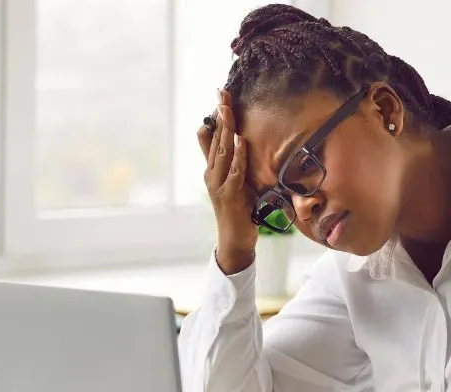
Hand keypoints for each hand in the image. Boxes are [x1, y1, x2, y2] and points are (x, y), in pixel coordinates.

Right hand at [197, 89, 256, 273]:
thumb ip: (232, 164)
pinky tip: (241, 142)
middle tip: (223, 92)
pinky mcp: (229, 195)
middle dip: (220, 115)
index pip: (209, 137)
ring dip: (226, 130)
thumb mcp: (232, 182)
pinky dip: (237, 156)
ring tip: (228, 109)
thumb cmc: (236, 210)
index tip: (220, 95)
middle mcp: (211, 174)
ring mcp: (218, 184)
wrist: (233, 240)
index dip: (215, 116)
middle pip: (215, 139)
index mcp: (211, 169)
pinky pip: (234, 172)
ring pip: (221, 152)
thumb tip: (235, 144)